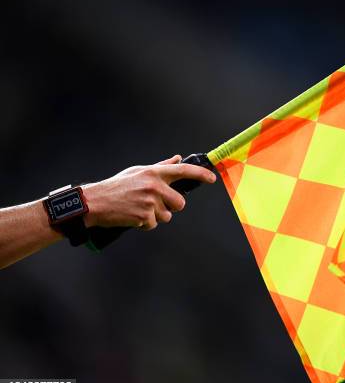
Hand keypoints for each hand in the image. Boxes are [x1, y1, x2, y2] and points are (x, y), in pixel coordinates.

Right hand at [82, 155, 215, 229]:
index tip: (212, 178)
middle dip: (171, 206)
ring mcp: (150, 202)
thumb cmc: (117, 186)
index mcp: (153, 173)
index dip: (200, 174)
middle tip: (155, 204)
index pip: (183, 171)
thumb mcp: (138, 172)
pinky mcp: (144, 216)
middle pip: (180, 203)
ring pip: (168, 216)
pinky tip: (133, 215)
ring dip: (156, 216)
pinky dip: (145, 223)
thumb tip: (177, 158)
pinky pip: (154, 224)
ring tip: (139, 208)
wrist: (95, 201)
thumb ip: (160, 167)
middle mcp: (154, 186)